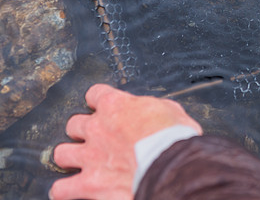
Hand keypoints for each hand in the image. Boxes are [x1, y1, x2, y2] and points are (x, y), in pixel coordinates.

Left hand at [49, 84, 201, 199]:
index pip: (95, 94)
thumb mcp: (170, 111)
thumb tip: (153, 113)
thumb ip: (153, 109)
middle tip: (93, 137)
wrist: (170, 167)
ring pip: (61, 153)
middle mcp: (97, 129)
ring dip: (69, 157)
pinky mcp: (88, 184)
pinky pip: (61, 189)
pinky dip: (65, 190)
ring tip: (78, 162)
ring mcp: (89, 157)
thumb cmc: (173, 138)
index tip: (103, 106)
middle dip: (81, 130)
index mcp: (116, 106)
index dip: (99, 100)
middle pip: (73, 123)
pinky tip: (70, 189)